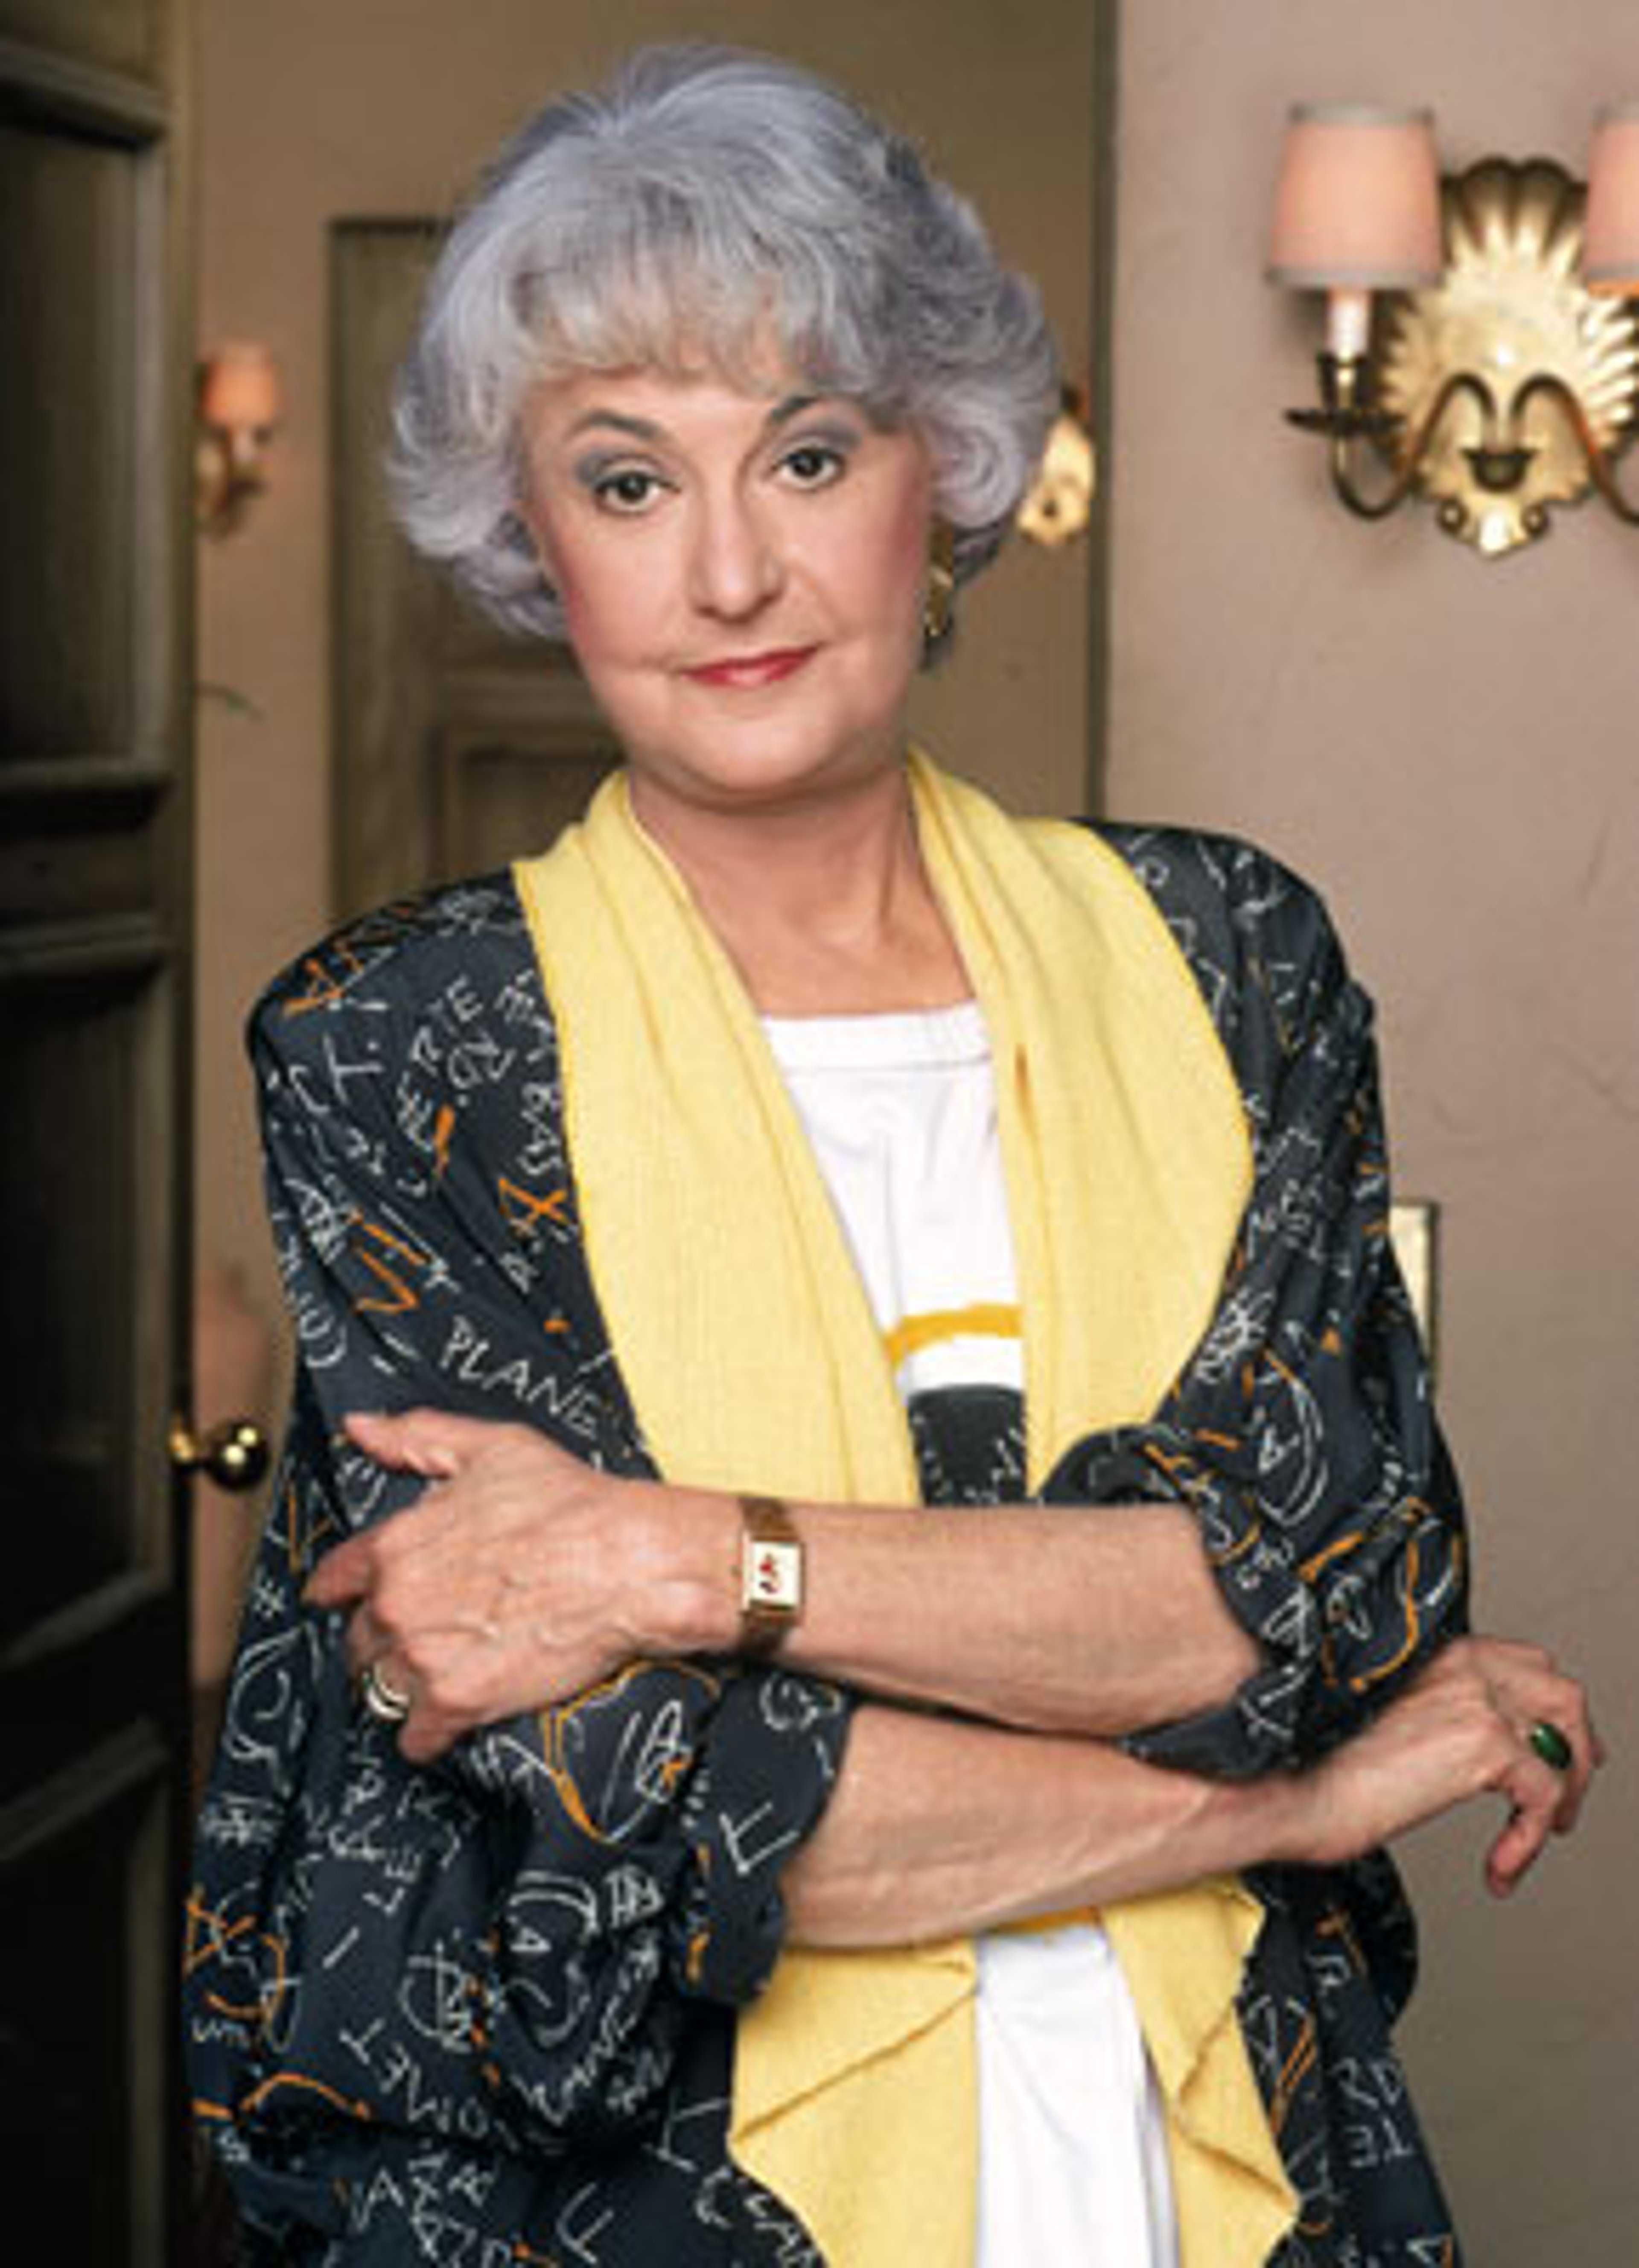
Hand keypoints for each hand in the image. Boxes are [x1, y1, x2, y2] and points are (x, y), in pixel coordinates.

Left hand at [305, 1410, 728, 1760]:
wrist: (628, 1565)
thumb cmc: (569, 1503)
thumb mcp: (490, 1448)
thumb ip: (415, 1438)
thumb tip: (359, 1428)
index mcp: (395, 1545)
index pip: (334, 1581)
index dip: (343, 1591)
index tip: (352, 1599)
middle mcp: (397, 1605)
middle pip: (357, 1642)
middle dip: (382, 1640)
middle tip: (422, 1634)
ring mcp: (423, 1658)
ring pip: (380, 1690)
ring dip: (403, 1686)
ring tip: (439, 1673)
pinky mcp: (458, 1703)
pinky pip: (414, 1738)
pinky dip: (427, 1732)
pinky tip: (449, 1716)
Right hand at [1293, 1635, 1602, 1894]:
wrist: (1293, 1785)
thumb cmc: (1318, 1763)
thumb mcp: (1389, 1724)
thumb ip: (1437, 1716)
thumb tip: (1482, 1748)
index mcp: (1436, 1653)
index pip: (1524, 1663)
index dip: (1549, 1707)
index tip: (1556, 1746)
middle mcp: (1463, 1666)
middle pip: (1559, 1692)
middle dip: (1576, 1744)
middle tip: (1572, 1791)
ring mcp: (1477, 1700)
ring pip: (1566, 1740)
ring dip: (1569, 1791)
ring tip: (1543, 1835)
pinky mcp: (1485, 1744)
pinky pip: (1544, 1797)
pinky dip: (1529, 1841)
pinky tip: (1500, 1866)